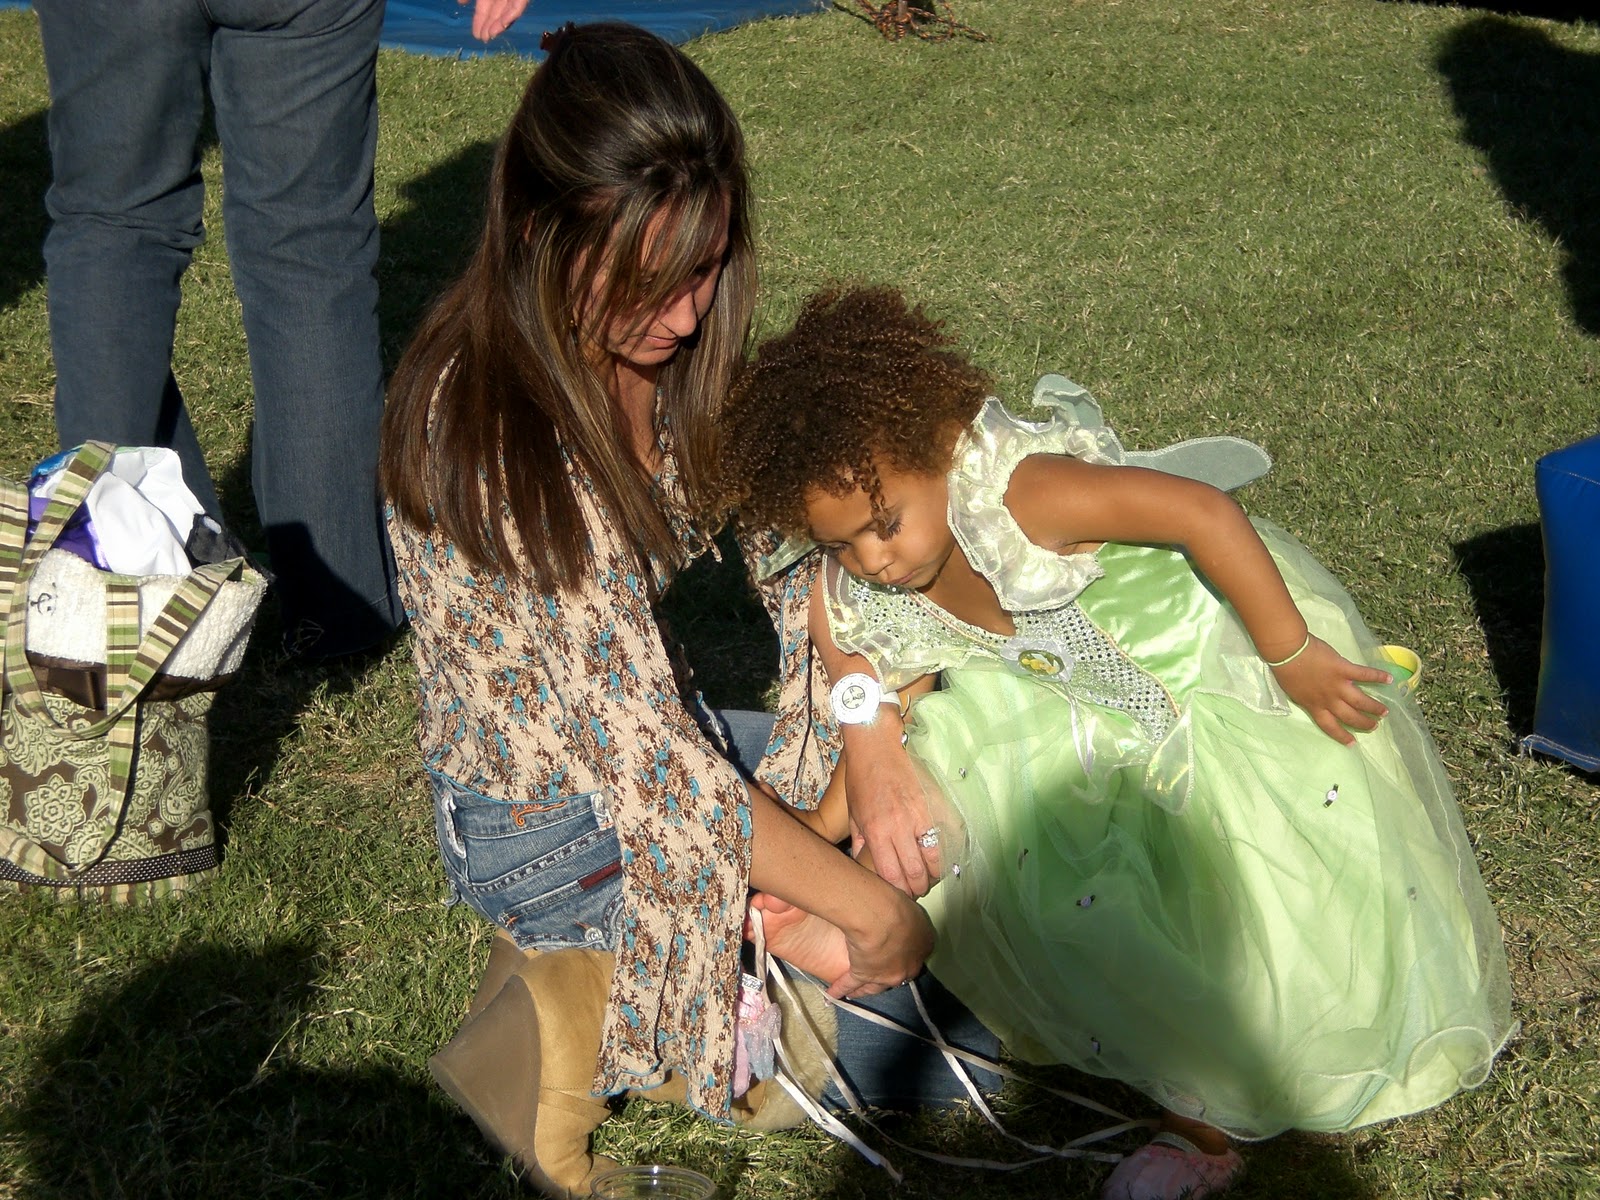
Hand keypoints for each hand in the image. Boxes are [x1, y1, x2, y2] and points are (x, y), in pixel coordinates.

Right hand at [462, 0, 528, 40]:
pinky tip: (503, 24)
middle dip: (489, 26)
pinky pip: (518, 7)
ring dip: (499, 25)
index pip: (483, 9)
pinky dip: (511, 15)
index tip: (476, 35)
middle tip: (484, 39)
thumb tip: (460, 4)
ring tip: (490, 36)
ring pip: (507, 12)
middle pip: (496, 13)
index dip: (479, 21)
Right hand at [830, 889, 934, 999]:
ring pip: (876, 985)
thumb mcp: (910, 903)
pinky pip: (850, 983)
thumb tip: (901, 911)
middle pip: (898, 973)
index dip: (906, 949)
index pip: (917, 951)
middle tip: (882, 970)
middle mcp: (907, 965)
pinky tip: (834, 994)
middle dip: (890, 972)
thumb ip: (908, 914)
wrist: (879, 917)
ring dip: (866, 988)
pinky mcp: (863, 975)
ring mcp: (885, 974)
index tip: (899, 946)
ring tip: (859, 990)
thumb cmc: (897, 905)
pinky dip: (840, 988)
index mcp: (923, 944)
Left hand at [845, 729, 940, 897]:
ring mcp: (918, 817)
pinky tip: (941, 858)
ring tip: (930, 878)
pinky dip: (943, 851)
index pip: (891, 874)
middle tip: (918, 891)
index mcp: (877, 831)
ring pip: (933, 858)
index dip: (899, 890)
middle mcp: (899, 828)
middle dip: (918, 888)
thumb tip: (863, 860)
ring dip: (933, 874)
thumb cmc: (861, 778)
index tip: (901, 895)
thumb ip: (860, 840)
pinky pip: (942, 837)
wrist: (877, 747)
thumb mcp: (854, 812)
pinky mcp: (932, 806)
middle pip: (914, 872)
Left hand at [1271, 635, 1390, 744]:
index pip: (1330, 727)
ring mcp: (1338, 685)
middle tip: (1374, 725)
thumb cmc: (1286, 670)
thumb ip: (1307, 698)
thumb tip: (1314, 700)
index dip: (1342, 736)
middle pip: (1350, 717)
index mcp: (1314, 706)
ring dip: (1374, 707)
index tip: (1352, 743)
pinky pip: (1364, 675)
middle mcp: (1328, 700)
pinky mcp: (1344, 669)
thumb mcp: (1293, 692)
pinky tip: (1389, 679)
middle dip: (1364, 723)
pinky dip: (1378, 677)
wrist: (1288, 651)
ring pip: (1361, 701)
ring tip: (1385, 711)